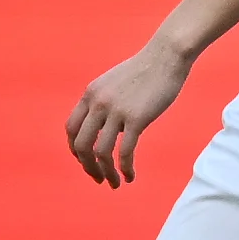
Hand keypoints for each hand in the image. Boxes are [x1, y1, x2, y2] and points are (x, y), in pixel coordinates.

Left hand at [68, 38, 191, 188]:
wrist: (167, 56)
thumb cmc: (145, 70)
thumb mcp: (114, 83)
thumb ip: (104, 103)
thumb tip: (106, 128)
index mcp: (90, 94)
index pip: (71, 129)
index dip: (75, 150)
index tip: (86, 161)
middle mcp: (98, 103)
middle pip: (81, 145)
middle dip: (87, 167)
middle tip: (99, 179)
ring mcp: (116, 111)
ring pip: (101, 153)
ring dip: (106, 173)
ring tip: (114, 183)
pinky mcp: (136, 118)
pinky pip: (125, 151)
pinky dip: (125, 169)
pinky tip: (130, 177)